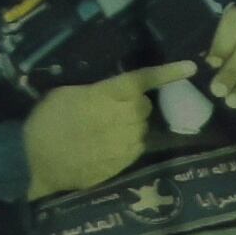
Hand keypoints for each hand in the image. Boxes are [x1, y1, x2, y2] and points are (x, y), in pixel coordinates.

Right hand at [20, 65, 186, 197]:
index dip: (166, 73)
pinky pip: (139, 144)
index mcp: (100, 97)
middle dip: (136, 102)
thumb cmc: (47, 125)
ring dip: (133, 122)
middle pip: (146, 105)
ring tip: (107, 126)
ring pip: (144, 125)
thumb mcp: (63, 96)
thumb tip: (121, 91)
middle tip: (114, 106)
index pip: (139, 81)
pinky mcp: (127, 160)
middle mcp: (118, 119)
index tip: (191, 67)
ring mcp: (125, 142)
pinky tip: (109, 142)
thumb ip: (96, 91)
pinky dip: (130, 139)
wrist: (44, 167)